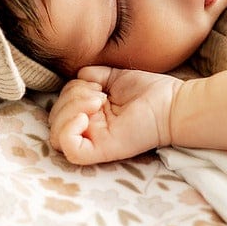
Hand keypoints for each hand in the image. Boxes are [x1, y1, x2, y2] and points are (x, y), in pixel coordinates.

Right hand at [48, 66, 182, 165]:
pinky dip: (69, 130)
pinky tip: (87, 116)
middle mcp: (89, 130)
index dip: (67, 93)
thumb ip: (92, 75)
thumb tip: (78, 75)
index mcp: (90, 115)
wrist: (172, 103)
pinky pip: (71, 150)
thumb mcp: (114, 76)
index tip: (96, 85)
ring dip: (71, 109)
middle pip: (54, 121)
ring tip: (98, 101)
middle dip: (70, 99)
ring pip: (56, 135)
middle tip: (98, 94)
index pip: (60, 109)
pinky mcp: (102, 150)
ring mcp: (94, 141)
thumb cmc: (150, 92)